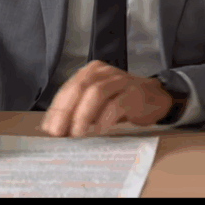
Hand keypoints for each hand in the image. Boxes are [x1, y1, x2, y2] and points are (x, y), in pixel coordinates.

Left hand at [39, 61, 173, 136]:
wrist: (154, 97)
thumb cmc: (121, 101)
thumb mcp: (97, 103)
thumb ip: (78, 109)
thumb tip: (54, 127)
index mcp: (91, 72)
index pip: (69, 88)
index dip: (57, 108)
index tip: (49, 128)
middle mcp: (104, 72)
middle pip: (80, 88)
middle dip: (66, 112)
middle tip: (59, 132)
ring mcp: (120, 81)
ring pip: (97, 93)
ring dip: (83, 115)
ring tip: (76, 133)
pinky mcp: (134, 93)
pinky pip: (117, 104)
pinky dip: (105, 118)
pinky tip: (98, 130)